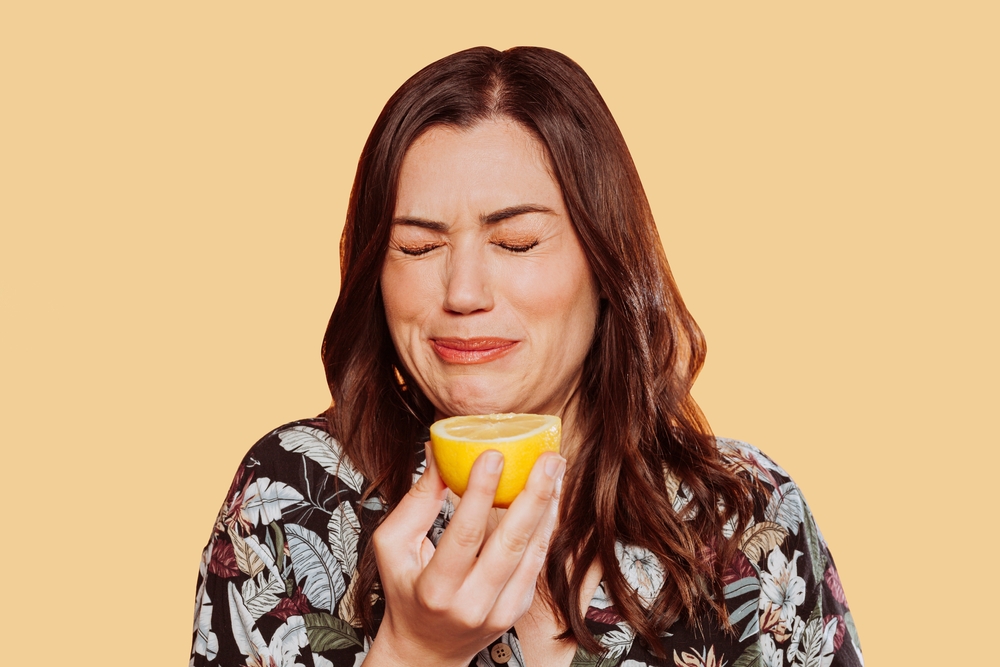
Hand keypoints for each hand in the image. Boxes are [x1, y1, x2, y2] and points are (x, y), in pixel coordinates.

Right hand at [364, 446, 564, 666]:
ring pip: (531, 552)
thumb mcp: (393, 547)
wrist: (426, 650)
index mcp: (435, 590)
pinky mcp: (517, 609)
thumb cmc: (405, 590)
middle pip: (510, 544)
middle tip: (548, 458)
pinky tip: (550, 498)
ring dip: (547, 507)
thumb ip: (417, 501)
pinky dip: (545, 527)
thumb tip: (438, 452)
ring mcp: (500, 611)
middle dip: (533, 495)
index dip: (480, 494)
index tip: (494, 455)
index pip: (463, 536)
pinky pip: (536, 563)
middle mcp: (471, 604)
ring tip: (554, 469)